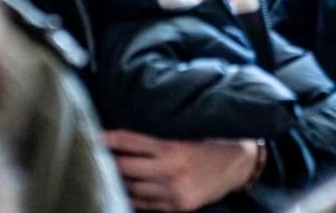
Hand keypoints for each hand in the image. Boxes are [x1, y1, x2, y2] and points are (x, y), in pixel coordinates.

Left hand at [104, 129, 259, 211]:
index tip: (94, 137)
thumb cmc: (211, 141)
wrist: (241, 163)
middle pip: (125, 167)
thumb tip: (126, 135)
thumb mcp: (187, 131)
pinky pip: (145, 203)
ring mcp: (173, 191)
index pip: (129, 141)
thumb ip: (159, 134)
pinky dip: (134, 195)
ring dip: (120, 180)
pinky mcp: (178, 207)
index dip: (108, 139)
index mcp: (171, 146)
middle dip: (109, 161)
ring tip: (109, 171)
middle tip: (95, 154)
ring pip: (132, 188)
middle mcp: (170, 169)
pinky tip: (128, 187)